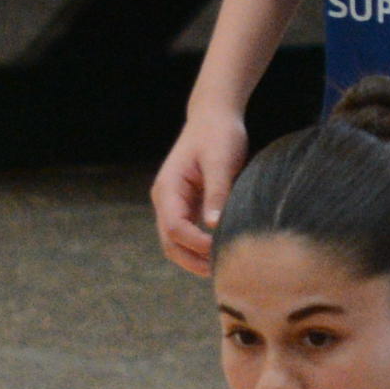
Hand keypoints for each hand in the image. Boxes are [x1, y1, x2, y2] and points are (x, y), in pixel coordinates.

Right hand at [152, 104, 247, 274]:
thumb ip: (217, 193)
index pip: (175, 228)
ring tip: (224, 267)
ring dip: (196, 258)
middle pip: (170, 243)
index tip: (223, 249)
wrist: (214, 117)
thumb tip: (214, 226)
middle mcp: (165, 199)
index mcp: (168, 188)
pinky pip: (188, 234)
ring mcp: (173, 204)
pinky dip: (200, 248)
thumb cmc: (219, 135)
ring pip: (177, 243)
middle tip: (224, 271)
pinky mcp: (186, 205)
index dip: (197, 244)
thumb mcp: (221, 161)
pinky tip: (222, 252)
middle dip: (193, 260)